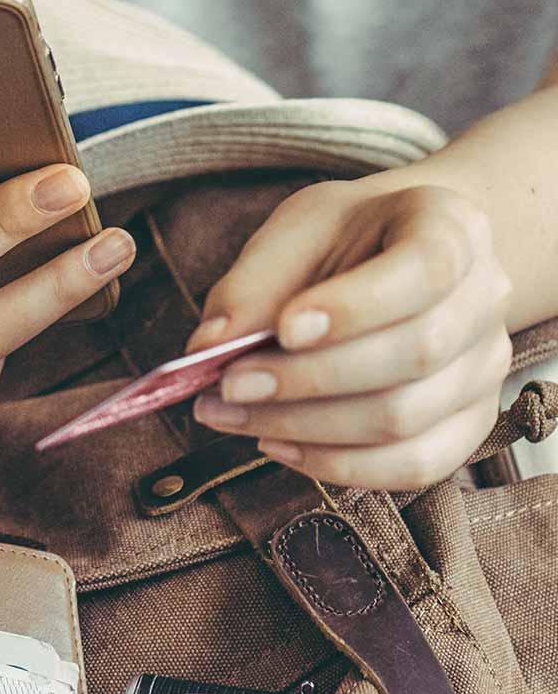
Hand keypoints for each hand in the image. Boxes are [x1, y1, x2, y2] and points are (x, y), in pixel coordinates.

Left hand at [187, 181, 512, 489]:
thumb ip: (250, 285)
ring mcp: (485, 367)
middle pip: (416, 354)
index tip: (283, 328)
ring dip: (305, 426)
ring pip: (406, 420)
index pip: (425, 269)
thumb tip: (207, 347)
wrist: (390, 255)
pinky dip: (335, 464)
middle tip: (228, 383)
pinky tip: (273, 442)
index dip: (356, 306)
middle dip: (308, 379)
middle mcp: (486, 298)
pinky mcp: (468, 422)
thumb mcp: (293, 233)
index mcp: (452, 227)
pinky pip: (413, 466)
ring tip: (229, 413)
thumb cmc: (341, 239)